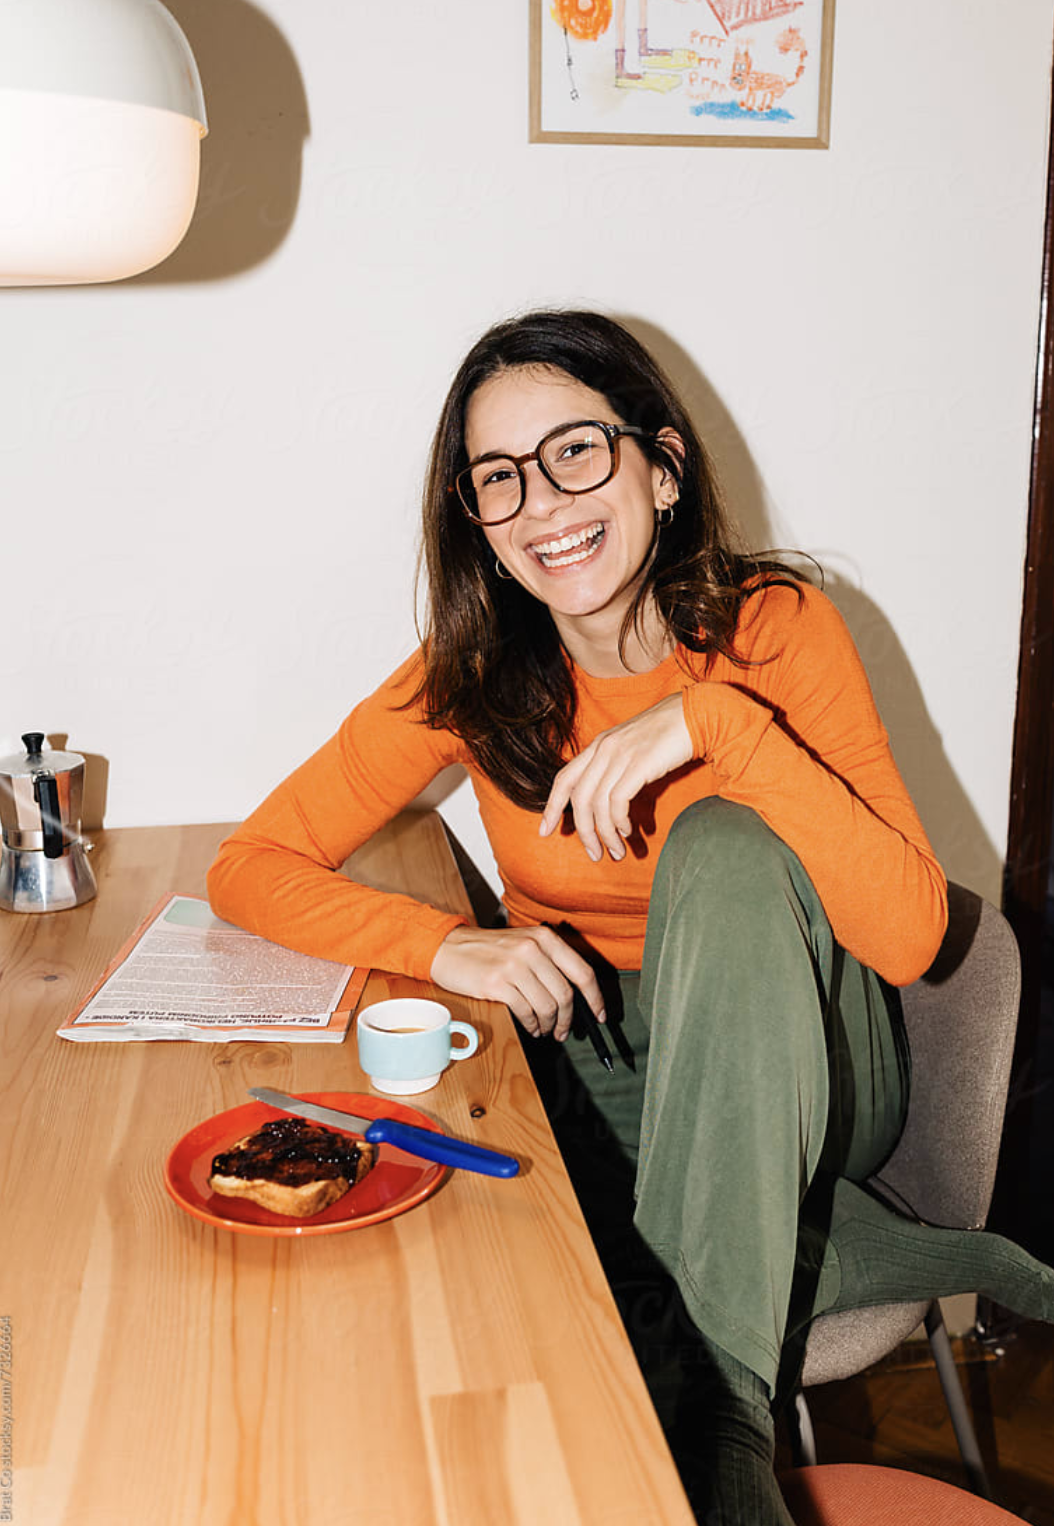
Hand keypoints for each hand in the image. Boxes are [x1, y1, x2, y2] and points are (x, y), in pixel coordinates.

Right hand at [429, 924, 604, 1039]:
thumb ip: (548, 962)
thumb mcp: (523, 944)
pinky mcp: (497, 983)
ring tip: (544, 1029)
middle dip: (568, 1019)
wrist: (448, 948)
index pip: (582, 971)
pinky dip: (532, 1024)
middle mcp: (532, 949)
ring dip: (549, 1024)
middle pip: (565, 994)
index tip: (599, 1014)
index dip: (595, 997)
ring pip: (547, 1006)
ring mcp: (514, 965)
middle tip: (564, 1031)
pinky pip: (526, 1012)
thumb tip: (575, 996)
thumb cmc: (487, 951)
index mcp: (544, 938)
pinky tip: (530, 1027)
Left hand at [539, 694, 692, 861]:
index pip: (564, 779)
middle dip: (583, 832)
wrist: (695, 714)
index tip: (545, 831)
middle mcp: (603, 749)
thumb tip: (607, 802)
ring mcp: (620, 756)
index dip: (551, 807)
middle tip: (594, 854)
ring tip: (616, 851)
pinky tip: (628, 831)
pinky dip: (619, 822)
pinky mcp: (639, 764)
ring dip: (605, 834)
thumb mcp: (631, 747)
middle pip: (579, 799)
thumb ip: (614, 767)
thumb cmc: (667, 735)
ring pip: (597, 804)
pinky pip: (617, 802)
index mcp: (598, 745)